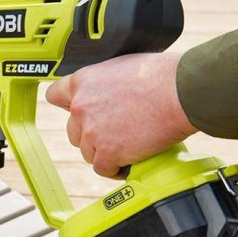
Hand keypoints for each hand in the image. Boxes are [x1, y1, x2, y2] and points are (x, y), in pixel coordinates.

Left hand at [45, 53, 196, 177]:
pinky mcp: (107, 152)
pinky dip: (115, 169)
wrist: (182, 91)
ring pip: (88, 152)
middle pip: (74, 131)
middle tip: (117, 132)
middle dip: (92, 135)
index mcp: (83, 81)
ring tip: (129, 146)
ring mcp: (92, 131)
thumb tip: (108, 93)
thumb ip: (105, 83)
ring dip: (105, 152)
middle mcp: (80, 107)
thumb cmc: (162, 76)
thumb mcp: (122, 67)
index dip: (68, 106)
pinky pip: (103, 168)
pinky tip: (129, 163)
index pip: (55, 96)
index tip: (80, 114)